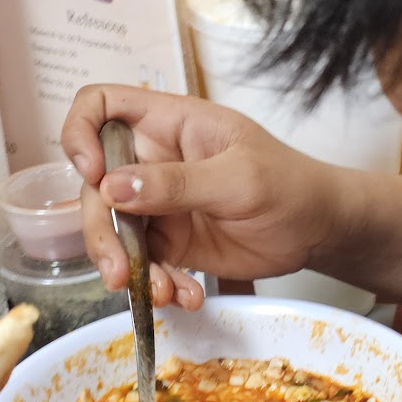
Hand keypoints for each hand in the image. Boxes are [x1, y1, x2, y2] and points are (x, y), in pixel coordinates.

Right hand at [60, 86, 346, 308]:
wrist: (320, 231)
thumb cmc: (290, 184)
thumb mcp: (238, 179)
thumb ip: (176, 182)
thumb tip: (112, 186)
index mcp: (170, 124)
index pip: (100, 106)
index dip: (81, 132)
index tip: (91, 171)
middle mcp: (154, 160)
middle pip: (96, 185)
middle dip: (102, 231)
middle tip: (119, 270)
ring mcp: (159, 203)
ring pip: (114, 231)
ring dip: (127, 267)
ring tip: (158, 292)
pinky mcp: (171, 242)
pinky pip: (145, 264)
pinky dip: (157, 284)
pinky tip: (185, 295)